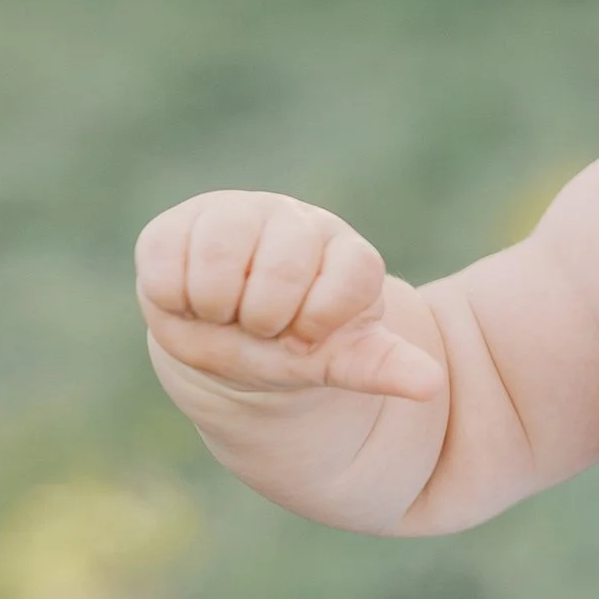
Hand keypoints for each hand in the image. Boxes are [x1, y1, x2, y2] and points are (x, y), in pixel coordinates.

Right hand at [135, 190, 443, 405]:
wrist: (229, 344)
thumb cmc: (292, 348)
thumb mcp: (337, 362)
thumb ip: (380, 367)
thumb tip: (431, 383)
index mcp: (344, 251)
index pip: (349, 275)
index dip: (318, 323)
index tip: (306, 337)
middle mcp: (294, 221)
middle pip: (282, 269)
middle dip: (267, 320)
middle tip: (262, 326)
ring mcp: (234, 215)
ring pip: (221, 259)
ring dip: (220, 307)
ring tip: (226, 313)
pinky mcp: (177, 226)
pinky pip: (167, 265)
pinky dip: (175, 298)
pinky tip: (190, 300)